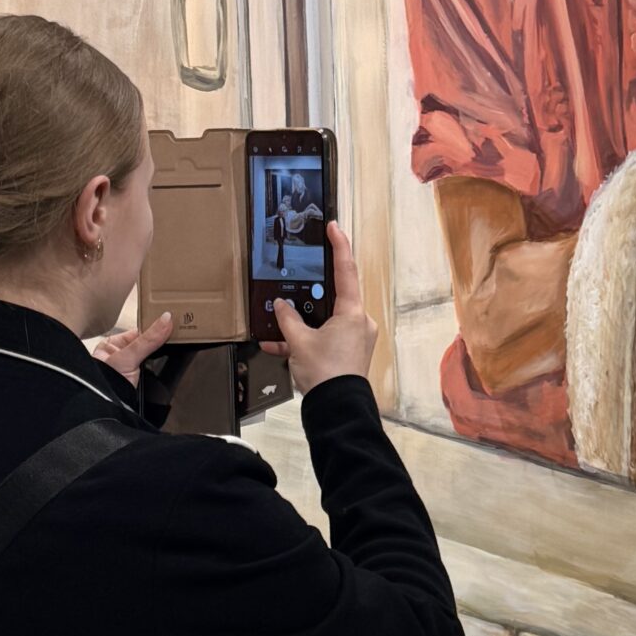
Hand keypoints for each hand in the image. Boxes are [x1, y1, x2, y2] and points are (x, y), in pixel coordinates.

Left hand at [92, 312, 172, 377]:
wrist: (104, 408)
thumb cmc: (101, 382)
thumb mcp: (127, 356)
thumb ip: (148, 340)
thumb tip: (165, 320)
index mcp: (112, 344)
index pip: (139, 330)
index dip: (155, 325)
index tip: (172, 319)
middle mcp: (121, 355)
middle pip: (148, 342)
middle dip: (162, 338)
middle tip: (180, 328)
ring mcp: (131, 369)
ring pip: (152, 355)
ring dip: (164, 352)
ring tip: (180, 339)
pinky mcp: (140, 381)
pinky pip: (154, 368)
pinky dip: (163, 364)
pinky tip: (172, 357)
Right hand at [262, 223, 377, 392]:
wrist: (337, 408)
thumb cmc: (326, 374)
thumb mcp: (298, 343)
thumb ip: (288, 320)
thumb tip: (280, 307)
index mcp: (352, 313)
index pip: (346, 271)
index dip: (339, 246)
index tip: (333, 227)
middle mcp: (359, 322)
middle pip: (334, 297)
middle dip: (310, 294)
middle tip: (296, 282)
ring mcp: (356, 339)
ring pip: (325, 320)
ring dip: (302, 323)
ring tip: (277, 326)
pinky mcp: (349, 354)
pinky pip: (325, 339)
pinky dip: (304, 341)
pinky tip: (277, 346)